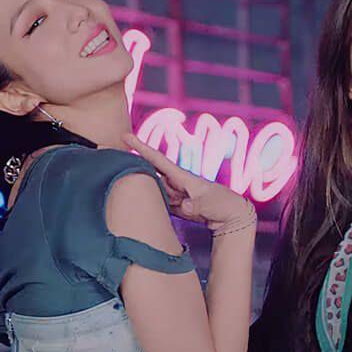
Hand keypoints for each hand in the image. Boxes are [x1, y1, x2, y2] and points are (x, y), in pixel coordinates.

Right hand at [122, 134, 254, 232]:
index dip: (140, 147)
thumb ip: (196, 205)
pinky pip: (158, 202)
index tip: (125, 136)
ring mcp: (174, 193)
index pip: (157, 159)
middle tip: (120, 167)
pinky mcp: (174, 205)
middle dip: (136, 170)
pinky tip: (150, 207)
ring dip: (147, 193)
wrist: (230, 215)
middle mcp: (174, 182)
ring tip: (158, 198)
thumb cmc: (222, 204)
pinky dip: (153, 204)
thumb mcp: (210, 204)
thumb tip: (185, 207)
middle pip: (149, 174)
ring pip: (153, 189)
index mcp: (182, 176)